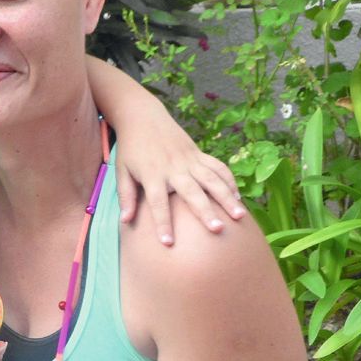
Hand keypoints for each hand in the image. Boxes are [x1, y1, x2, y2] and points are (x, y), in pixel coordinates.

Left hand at [112, 100, 244, 244]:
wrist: (143, 117)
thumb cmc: (131, 149)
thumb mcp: (122, 171)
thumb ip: (126, 196)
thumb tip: (125, 221)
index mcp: (152, 174)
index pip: (157, 202)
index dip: (162, 222)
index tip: (168, 243)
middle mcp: (173, 168)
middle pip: (192, 192)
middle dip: (205, 211)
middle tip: (217, 230)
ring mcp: (189, 160)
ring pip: (212, 179)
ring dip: (226, 197)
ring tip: (239, 216)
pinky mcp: (198, 153)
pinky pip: (218, 166)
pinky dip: (229, 180)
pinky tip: (237, 196)